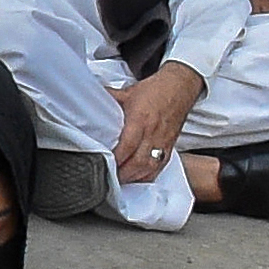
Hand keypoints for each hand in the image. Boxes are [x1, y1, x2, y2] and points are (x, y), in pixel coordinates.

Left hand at [112, 58, 201, 183]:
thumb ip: (108, 99)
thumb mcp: (127, 92)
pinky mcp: (170, 145)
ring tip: (120, 180)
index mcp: (140, 119)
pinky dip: (148, 175)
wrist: (180, 87)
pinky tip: (137, 178)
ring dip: (134, 177)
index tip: (105, 165)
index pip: (128, 145)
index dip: (116, 158)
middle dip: (123, 173)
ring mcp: (163, 141)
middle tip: (108, 178)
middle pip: (138, 161)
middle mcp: (153, 133)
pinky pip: (160, 166)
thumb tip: (87, 99)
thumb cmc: (155, 90)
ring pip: (149, 167)